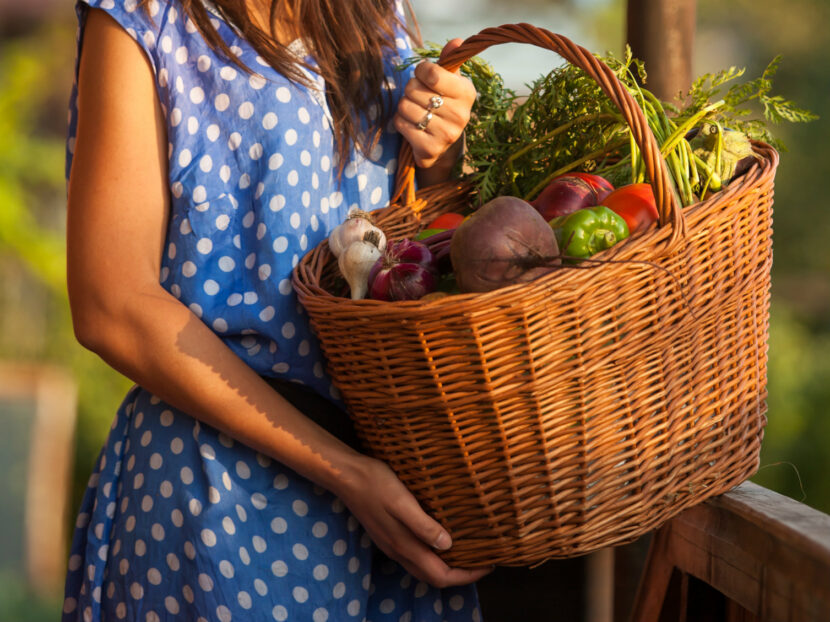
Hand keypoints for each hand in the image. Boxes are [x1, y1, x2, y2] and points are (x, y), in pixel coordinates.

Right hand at [337, 455, 492, 587]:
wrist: (346, 476)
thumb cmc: (376, 483)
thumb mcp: (402, 501)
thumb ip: (423, 525)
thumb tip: (448, 545)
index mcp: (404, 546)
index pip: (441, 576)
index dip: (466, 576)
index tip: (488, 564)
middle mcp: (398, 551)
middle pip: (433, 577)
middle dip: (460, 575)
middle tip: (482, 560)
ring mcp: (392, 544)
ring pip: (424, 568)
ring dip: (447, 567)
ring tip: (467, 551)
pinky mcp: (388, 534)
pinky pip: (416, 555)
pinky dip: (434, 555)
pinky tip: (441, 539)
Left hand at [394, 38, 475, 173]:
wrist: (441, 144)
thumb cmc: (443, 104)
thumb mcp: (449, 82)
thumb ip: (448, 61)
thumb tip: (457, 41)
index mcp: (466, 93)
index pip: (433, 74)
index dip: (420, 71)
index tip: (422, 75)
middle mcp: (460, 115)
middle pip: (414, 89)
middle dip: (410, 90)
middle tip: (418, 97)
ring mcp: (446, 134)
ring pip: (405, 106)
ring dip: (404, 106)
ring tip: (415, 110)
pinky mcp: (430, 149)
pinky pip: (401, 124)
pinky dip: (400, 122)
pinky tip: (411, 125)